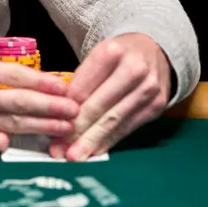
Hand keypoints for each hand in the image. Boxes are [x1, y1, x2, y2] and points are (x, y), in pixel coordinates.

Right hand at [0, 1, 78, 151]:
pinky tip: (23, 140)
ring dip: (39, 126)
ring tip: (64, 126)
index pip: (8, 76)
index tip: (61, 85)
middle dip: (48, 107)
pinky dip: (3, 143)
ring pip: (8, 124)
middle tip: (74, 109)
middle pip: (14, 103)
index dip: (38, 82)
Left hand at [50, 33, 171, 160]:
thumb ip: (80, 80)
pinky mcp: (157, 106)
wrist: (154, 50)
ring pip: (114, 121)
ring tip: (73, 156)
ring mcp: (148, 90)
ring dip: (91, 142)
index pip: (83, 87)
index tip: (50, 126)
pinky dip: (109, 141)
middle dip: (76, 131)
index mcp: (112, 52)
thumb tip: (59, 112)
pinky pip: (128, 128)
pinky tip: (94, 151)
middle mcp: (134, 70)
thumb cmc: (117, 55)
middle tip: (58, 149)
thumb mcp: (96, 55)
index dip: (65, 110)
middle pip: (99, 107)